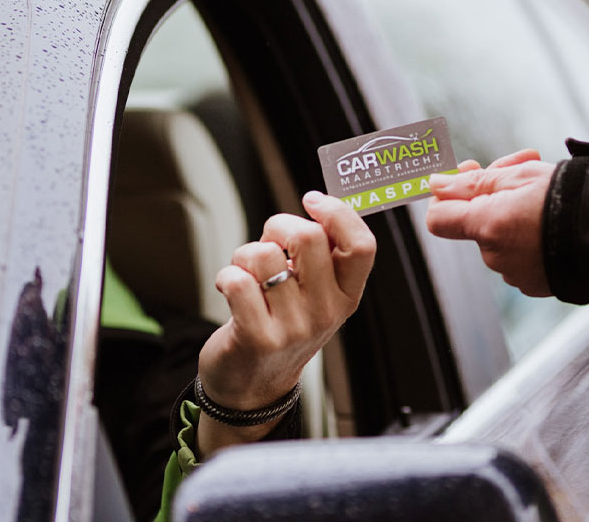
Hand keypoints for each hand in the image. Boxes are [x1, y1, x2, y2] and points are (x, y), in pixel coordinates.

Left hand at [196, 191, 374, 456]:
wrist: (252, 388)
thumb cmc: (284, 327)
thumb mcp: (318, 296)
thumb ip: (325, 256)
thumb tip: (320, 205)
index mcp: (347, 296)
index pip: (361, 246)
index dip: (338, 213)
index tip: (313, 201)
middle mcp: (326, 312)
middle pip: (310, 237)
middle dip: (279, 224)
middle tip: (271, 240)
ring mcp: (293, 327)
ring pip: (265, 254)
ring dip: (246, 253)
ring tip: (248, 271)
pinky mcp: (257, 338)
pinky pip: (237, 281)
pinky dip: (227, 274)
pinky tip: (230, 287)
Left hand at [426, 150, 553, 296]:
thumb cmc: (570, 199)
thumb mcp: (521, 176)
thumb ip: (473, 183)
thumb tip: (435, 184)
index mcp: (486, 226)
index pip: (438, 217)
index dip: (446, 193)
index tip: (467, 174)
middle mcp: (495, 256)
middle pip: (476, 221)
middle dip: (494, 192)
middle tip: (523, 166)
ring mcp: (517, 274)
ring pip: (502, 235)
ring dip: (516, 210)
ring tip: (549, 189)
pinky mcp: (538, 284)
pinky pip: (522, 254)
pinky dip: (532, 234)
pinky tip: (556, 218)